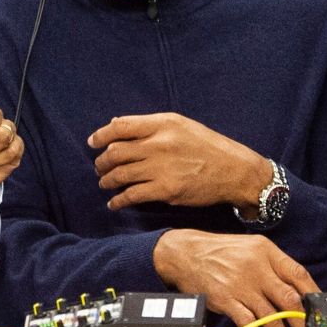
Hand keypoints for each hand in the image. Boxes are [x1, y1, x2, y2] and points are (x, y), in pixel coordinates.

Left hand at [88, 113, 269, 213]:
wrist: (234, 170)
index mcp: (163, 124)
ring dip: (107, 181)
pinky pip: (132, 195)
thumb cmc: (207, 146)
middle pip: (116, 152)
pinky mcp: (166, 190)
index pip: (121, 126)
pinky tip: (114, 203)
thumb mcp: (181, 125)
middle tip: (99, 167)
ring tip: (105, 183)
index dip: (101, 135)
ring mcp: (162, 168)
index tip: (92, 143)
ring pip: (121, 174)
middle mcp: (160, 144)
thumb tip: (115, 124)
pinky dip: (119, 200)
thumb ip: (149, 125)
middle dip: (102, 162)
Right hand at [155, 230, 318, 326]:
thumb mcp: (251, 248)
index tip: (322, 311)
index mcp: (266, 251)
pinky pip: (249, 325)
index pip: (298, 274)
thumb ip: (274, 266)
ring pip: (271, 316)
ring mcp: (240, 285)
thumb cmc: (223, 252)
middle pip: (289, 299)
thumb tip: (299, 290)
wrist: (186, 253)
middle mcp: (256, 267)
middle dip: (303, 321)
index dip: (314, 294)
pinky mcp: (226, 300)